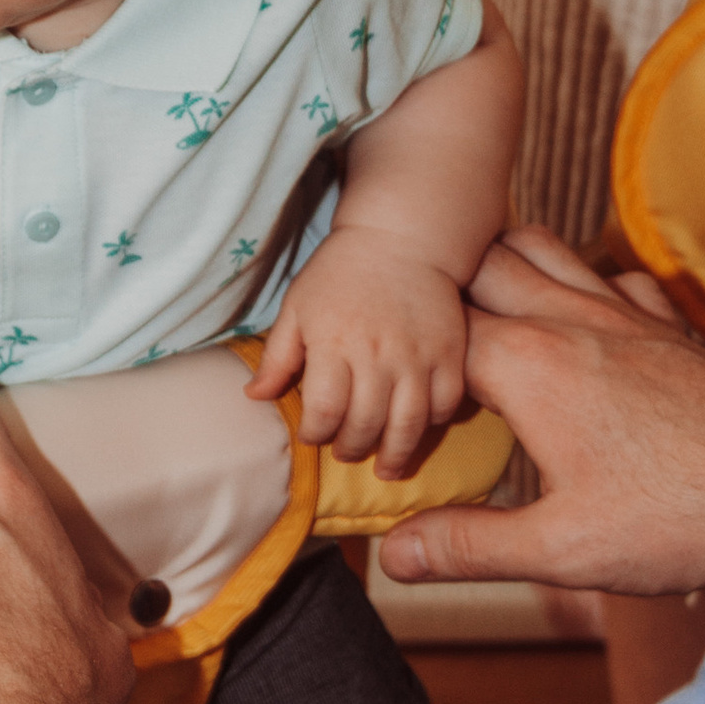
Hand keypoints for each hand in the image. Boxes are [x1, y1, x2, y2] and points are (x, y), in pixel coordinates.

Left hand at [248, 224, 468, 480]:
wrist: (401, 237)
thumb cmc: (340, 272)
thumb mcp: (297, 306)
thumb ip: (277, 356)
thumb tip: (254, 397)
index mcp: (333, 344)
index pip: (323, 412)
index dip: (315, 433)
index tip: (313, 434)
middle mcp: (377, 355)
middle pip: (365, 425)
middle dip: (351, 448)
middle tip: (346, 451)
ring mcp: (418, 356)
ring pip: (409, 425)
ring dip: (396, 453)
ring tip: (386, 466)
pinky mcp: (450, 352)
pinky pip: (446, 403)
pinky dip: (434, 424)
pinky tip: (419, 428)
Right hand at [377, 227, 704, 597]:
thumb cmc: (687, 515)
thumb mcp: (565, 550)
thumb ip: (471, 546)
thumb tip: (395, 553)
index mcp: (529, 366)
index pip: (431, 330)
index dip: (399, 361)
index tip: (390, 401)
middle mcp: (569, 319)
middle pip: (475, 262)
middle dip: (435, 292)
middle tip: (415, 340)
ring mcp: (622, 311)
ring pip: (537, 245)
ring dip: (497, 266)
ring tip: (475, 311)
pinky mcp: (665, 322)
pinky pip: (604, 270)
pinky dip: (574, 278)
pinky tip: (575, 322)